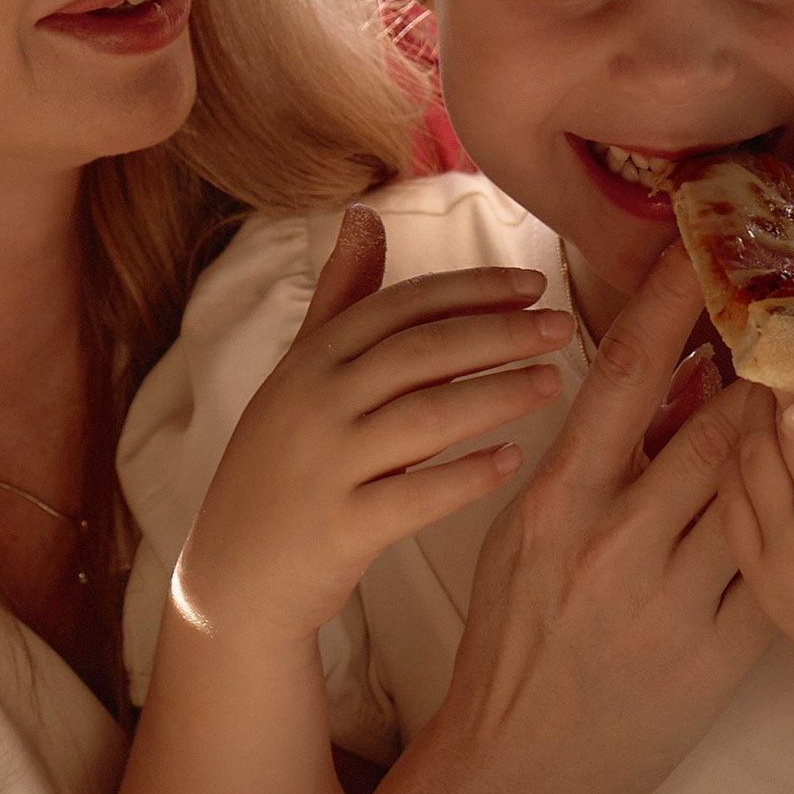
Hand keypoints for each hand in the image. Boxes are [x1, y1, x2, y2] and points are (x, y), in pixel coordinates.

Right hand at [172, 206, 572, 648]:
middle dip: (500, 332)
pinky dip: (468, 475)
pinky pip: (416, 496)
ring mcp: (325, 466)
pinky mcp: (340, 528)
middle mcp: (314, 404)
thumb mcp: (297, 375)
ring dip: (498, 393)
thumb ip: (340, 299)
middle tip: (562, 325)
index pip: (401, 306)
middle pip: (422, 351)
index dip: (471, 290)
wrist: (231, 578)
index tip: (534, 284)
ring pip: (427, 416)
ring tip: (554, 381)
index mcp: (310, 361)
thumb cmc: (280, 468)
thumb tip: (364, 215)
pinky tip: (514, 460)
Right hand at [431, 245, 777, 793]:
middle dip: (765, 360)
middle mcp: (614, 542)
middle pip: (715, 422)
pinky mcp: (719, 656)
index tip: (709, 245)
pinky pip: (776, 567)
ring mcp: (670, 601)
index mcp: (556, 501)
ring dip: (793, 434)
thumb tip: (666, 376)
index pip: (626, 374)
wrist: (515, 774)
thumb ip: (590, 460)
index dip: (673, 299)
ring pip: (757, 488)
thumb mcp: (524, 538)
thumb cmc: (515, 644)